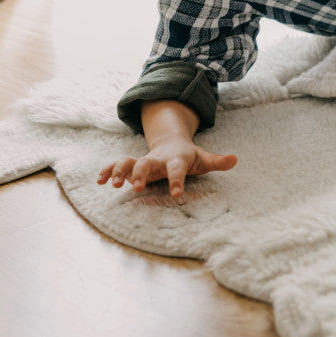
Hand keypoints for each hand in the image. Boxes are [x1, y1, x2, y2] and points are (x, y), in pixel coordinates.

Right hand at [97, 136, 236, 196]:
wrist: (171, 142)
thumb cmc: (189, 156)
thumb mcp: (204, 158)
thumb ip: (217, 161)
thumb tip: (235, 160)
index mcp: (176, 159)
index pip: (177, 169)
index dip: (177, 180)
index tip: (176, 194)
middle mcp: (157, 159)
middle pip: (146, 163)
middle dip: (140, 174)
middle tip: (135, 188)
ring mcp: (144, 160)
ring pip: (128, 161)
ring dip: (120, 171)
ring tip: (112, 185)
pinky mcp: (133, 164)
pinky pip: (118, 165)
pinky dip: (108, 171)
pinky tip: (99, 181)